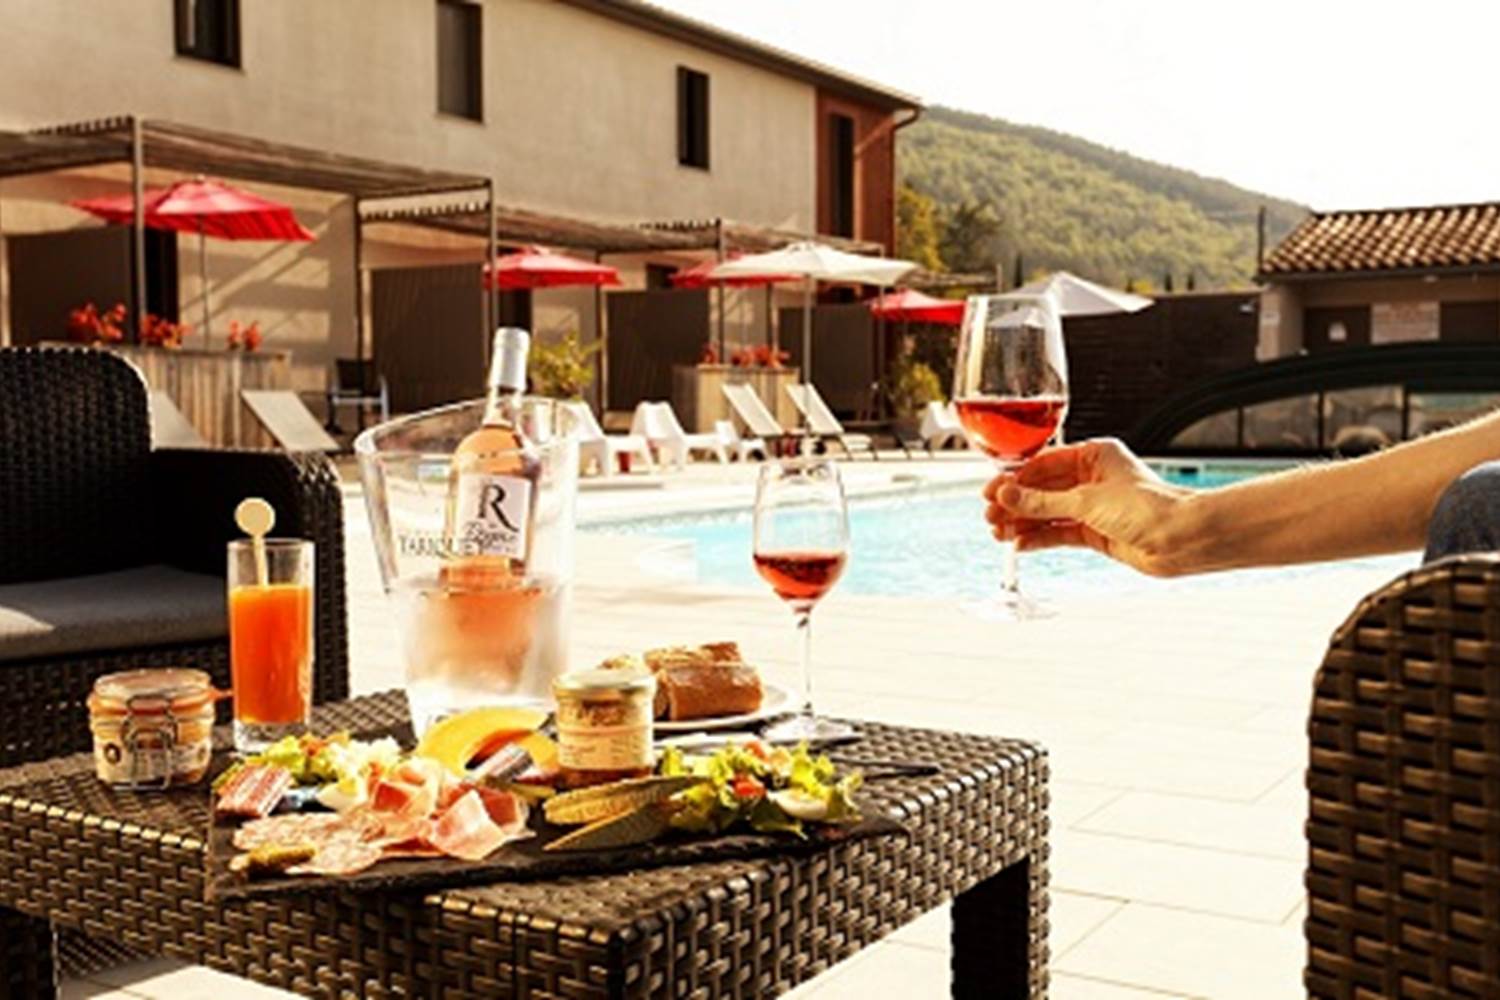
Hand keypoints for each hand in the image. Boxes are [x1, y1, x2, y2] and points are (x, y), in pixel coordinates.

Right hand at [983, 438, 1198, 575]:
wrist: (1180, 540)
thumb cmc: (1148, 509)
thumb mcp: (1085, 501)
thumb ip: (1041, 503)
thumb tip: (1006, 497)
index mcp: (1095, 455)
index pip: (1043, 464)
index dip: (1015, 480)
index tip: (992, 492)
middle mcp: (1093, 478)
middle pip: (1042, 490)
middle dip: (1016, 504)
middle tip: (990, 515)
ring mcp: (1094, 506)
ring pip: (1048, 513)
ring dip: (1023, 523)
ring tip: (998, 533)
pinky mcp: (1096, 531)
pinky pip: (1060, 532)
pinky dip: (1040, 538)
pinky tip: (1020, 544)